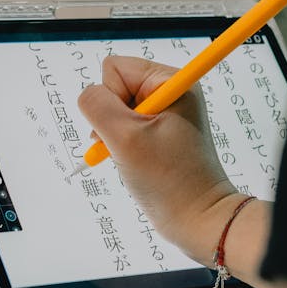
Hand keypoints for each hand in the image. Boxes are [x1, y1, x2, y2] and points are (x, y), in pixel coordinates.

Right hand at [77, 56, 238, 259]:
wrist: (198, 219)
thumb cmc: (169, 178)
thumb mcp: (125, 137)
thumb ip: (97, 105)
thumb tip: (88, 94)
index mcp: (170, 80)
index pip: (114, 68)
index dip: (111, 99)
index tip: (129, 128)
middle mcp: (169, 91)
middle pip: (114, 88)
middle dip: (112, 119)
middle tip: (131, 147)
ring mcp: (166, 113)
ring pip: (116, 111)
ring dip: (116, 136)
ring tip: (137, 158)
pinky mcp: (161, 134)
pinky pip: (125, 130)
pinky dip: (123, 147)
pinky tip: (138, 164)